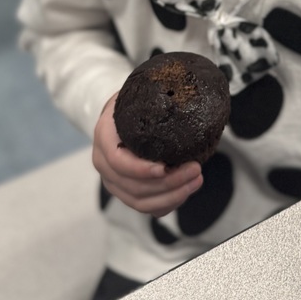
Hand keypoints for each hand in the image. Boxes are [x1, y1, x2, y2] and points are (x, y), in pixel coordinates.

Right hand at [92, 93, 203, 217]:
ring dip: (172, 195)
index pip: (117, 161)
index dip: (140, 169)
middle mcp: (104, 164)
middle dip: (168, 183)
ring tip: (196, 180)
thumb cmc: (132, 104)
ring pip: (140, 201)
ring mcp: (114, 181)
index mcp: (103, 137)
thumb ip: (150, 98)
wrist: (119, 115)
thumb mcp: (136, 96)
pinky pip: (147, 206)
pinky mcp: (126, 192)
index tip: (165, 167)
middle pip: (133, 186)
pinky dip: (167, 204)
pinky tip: (186, 191)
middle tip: (196, 169)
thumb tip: (180, 93)